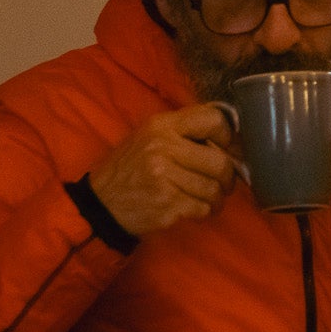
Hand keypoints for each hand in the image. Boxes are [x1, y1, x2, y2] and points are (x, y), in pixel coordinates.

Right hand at [87, 104, 239, 237]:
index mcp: (161, 125)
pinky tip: (196, 209)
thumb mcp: (149, 137)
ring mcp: (164, 176)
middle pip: (220, 161)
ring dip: (217, 197)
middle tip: (222, 182)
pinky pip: (203, 207)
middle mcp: (163, 147)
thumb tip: (229, 138)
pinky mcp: (167, 203)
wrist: (100, 204)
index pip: (212, 120)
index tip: (227, 148)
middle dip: (228, 177)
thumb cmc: (130, 169)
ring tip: (209, 198)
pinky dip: (205, 211)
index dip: (227, 136)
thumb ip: (183, 132)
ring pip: (214, 188)